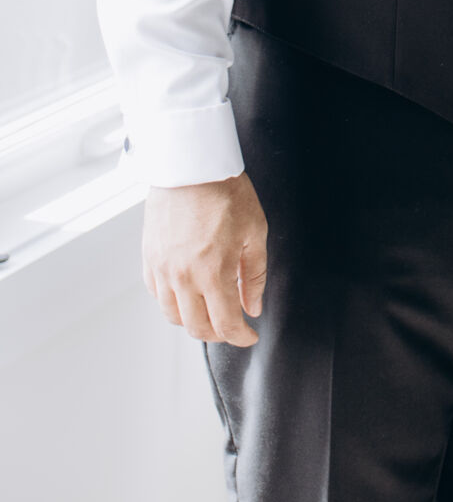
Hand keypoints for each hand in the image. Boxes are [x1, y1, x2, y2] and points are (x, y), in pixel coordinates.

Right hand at [142, 173, 267, 347]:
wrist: (190, 164)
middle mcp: (183, 277)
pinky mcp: (149, 259)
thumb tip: (253, 306)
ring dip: (194, 320)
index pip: (225, 324)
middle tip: (233, 325)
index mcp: (213, 272)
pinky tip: (189, 292)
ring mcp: (162, 269)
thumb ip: (254, 274)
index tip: (250, 335)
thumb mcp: (255, 231)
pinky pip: (157, 295)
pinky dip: (173, 302)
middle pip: (197, 328)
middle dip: (219, 334)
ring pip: (173, 316)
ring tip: (211, 309)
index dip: (241, 337)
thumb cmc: (225, 192)